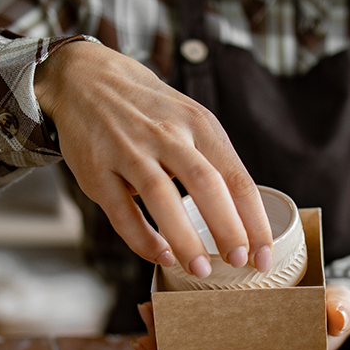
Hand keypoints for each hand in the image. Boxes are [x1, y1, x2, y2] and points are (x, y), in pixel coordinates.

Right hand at [34, 41, 272, 277]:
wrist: (86, 79)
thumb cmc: (149, 110)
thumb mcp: (189, 120)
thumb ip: (213, 161)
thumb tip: (244, 219)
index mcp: (198, 124)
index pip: (236, 178)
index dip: (254, 221)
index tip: (263, 255)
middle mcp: (166, 134)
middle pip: (205, 184)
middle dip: (227, 228)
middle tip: (240, 263)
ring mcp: (128, 150)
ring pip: (161, 196)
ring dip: (184, 238)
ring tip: (201, 270)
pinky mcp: (96, 169)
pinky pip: (121, 211)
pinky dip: (143, 238)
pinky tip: (161, 255)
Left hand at [130, 284, 349, 349]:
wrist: (325, 308)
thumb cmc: (330, 312)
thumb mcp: (342, 309)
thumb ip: (341, 312)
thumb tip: (336, 318)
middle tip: (148, 341)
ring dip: (166, 346)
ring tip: (144, 326)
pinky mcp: (227, 338)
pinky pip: (195, 342)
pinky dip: (171, 332)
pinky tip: (152, 317)